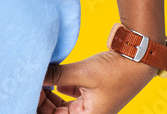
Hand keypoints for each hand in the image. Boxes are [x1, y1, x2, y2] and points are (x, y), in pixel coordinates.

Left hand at [36, 50, 155, 113]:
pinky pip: (67, 94)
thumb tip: (35, 74)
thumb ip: (58, 74)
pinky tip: (50, 75)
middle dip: (42, 100)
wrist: (137, 58)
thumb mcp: (83, 72)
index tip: (28, 91)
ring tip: (38, 78)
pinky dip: (57, 86)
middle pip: (56, 113)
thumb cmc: (115, 71)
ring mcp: (88, 104)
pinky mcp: (89, 91)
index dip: (40, 107)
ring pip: (60, 105)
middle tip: (30, 82)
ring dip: (48, 93)